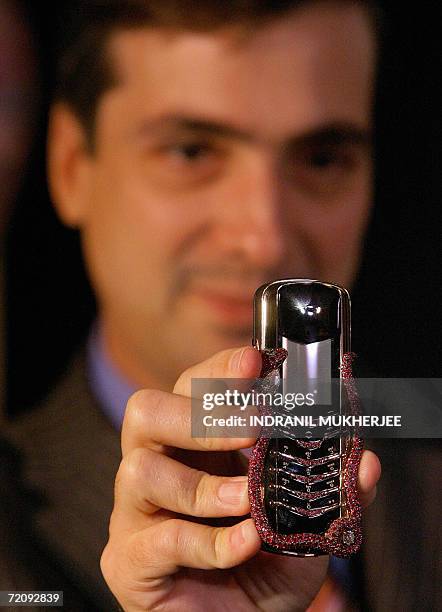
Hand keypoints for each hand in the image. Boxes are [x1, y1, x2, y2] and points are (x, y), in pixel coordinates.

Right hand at [101, 347, 380, 611]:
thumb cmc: (261, 568)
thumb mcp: (304, 525)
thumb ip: (331, 492)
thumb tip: (365, 461)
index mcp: (193, 445)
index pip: (192, 388)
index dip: (219, 371)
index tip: (256, 362)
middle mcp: (157, 465)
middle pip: (146, 411)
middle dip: (201, 414)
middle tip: (252, 426)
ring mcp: (136, 511)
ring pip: (140, 469)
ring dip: (204, 484)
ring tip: (247, 500)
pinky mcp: (128, 559)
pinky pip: (161, 539)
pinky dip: (210, 540)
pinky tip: (245, 542)